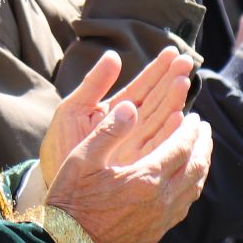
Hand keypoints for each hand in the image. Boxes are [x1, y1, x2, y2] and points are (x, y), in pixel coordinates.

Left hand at [39, 47, 195, 186]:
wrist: (56, 190)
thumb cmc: (59, 148)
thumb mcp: (72, 111)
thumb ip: (94, 84)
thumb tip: (113, 55)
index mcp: (115, 113)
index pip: (141, 87)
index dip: (156, 70)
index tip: (172, 53)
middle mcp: (131, 129)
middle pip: (156, 100)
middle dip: (172, 80)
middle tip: (186, 62)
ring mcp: (137, 147)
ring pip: (161, 120)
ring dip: (174, 101)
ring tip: (183, 81)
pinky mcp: (139, 166)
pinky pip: (157, 147)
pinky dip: (169, 133)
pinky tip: (179, 117)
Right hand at [46, 92, 214, 242]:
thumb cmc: (71, 199)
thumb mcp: (83, 158)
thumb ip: (110, 130)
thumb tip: (131, 107)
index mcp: (146, 178)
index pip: (181, 147)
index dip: (191, 130)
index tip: (195, 117)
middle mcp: (161, 200)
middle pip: (196, 168)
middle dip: (203, 145)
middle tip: (205, 130)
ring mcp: (160, 220)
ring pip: (193, 190)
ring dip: (200, 167)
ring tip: (200, 152)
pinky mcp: (155, 234)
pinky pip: (183, 207)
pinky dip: (190, 188)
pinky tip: (184, 183)